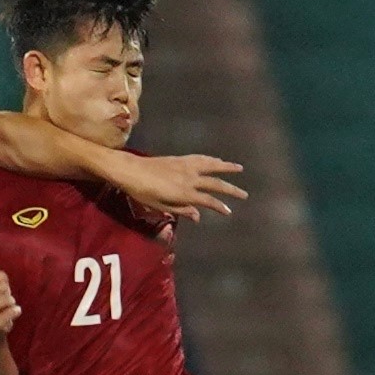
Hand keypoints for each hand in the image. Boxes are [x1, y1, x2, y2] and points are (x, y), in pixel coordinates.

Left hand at [110, 152, 247, 222]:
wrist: (130, 170)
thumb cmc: (142, 192)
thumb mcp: (160, 206)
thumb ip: (181, 210)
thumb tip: (198, 216)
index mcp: (185, 193)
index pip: (208, 201)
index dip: (220, 207)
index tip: (229, 212)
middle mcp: (189, 178)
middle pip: (215, 183)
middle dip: (231, 190)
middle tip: (244, 194)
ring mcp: (186, 166)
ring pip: (211, 166)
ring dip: (226, 168)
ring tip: (239, 168)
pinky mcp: (180, 159)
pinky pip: (201, 158)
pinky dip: (212, 159)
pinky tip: (217, 160)